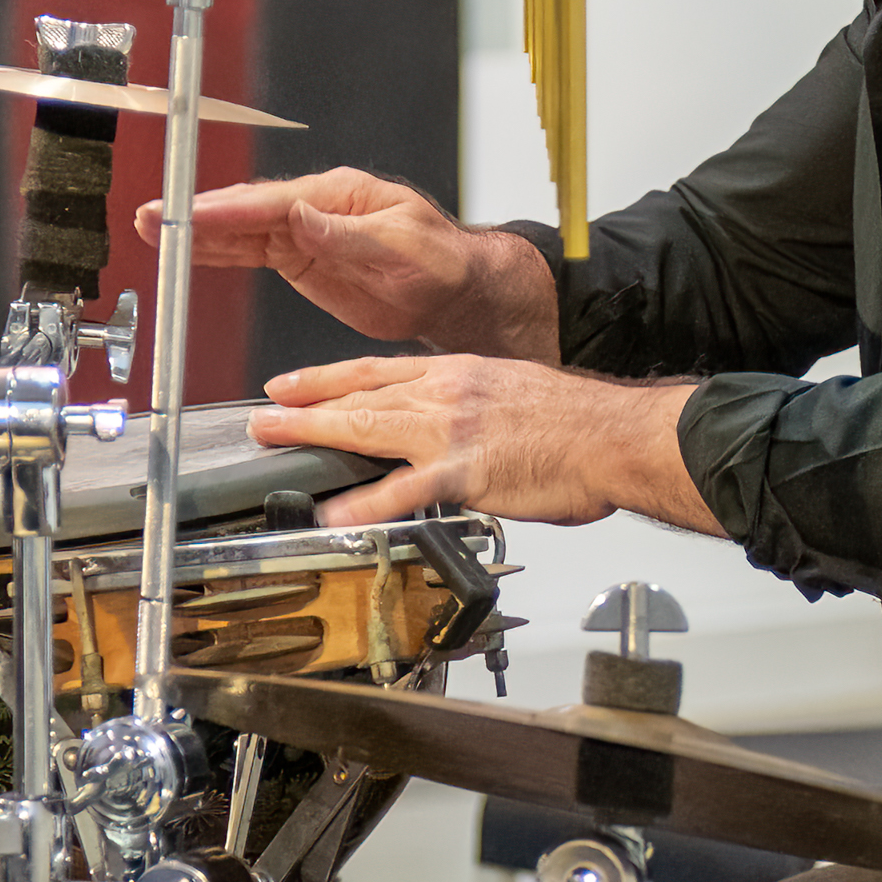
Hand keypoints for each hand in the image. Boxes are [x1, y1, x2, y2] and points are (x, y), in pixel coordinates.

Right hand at [132, 168, 557, 360]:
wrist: (456, 291)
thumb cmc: (442, 261)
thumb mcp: (401, 247)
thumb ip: (346, 235)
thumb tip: (301, 215)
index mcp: (341, 194)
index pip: (275, 201)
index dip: (230, 210)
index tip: (193, 214)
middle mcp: (317, 207)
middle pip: (247, 210)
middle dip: (197, 214)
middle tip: (152, 217)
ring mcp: (306, 233)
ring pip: (241, 231)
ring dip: (198, 232)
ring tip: (152, 230)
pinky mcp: (303, 260)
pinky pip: (251, 253)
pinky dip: (218, 251)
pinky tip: (188, 251)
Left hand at [249, 355, 722, 534]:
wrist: (616, 435)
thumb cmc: (581, 422)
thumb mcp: (517, 394)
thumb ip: (476, 409)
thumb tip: (456, 429)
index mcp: (463, 372)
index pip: (381, 369)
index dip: (331, 376)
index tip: (295, 381)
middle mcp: (450, 392)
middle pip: (363, 394)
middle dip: (307, 401)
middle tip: (265, 411)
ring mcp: (454, 430)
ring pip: (369, 427)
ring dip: (316, 433)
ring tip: (276, 440)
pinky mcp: (467, 471)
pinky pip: (404, 490)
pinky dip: (364, 502)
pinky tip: (334, 513)